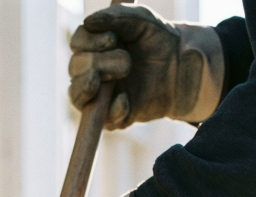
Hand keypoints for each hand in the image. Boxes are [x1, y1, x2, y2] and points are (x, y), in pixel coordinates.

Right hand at [68, 4, 224, 128]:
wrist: (181, 64)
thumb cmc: (158, 39)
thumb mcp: (140, 20)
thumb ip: (115, 16)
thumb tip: (88, 22)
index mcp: (95, 46)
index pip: (77, 43)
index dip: (88, 41)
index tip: (113, 39)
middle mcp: (92, 71)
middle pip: (74, 68)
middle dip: (96, 62)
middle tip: (126, 60)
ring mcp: (101, 96)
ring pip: (77, 96)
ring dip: (90, 86)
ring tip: (120, 74)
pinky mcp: (115, 117)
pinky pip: (103, 120)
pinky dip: (113, 110)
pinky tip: (126, 100)